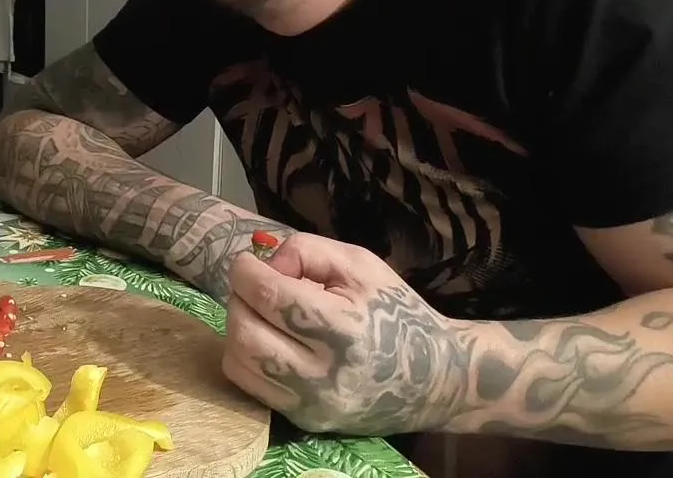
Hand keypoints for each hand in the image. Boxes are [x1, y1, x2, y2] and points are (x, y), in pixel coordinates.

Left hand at [222, 233, 475, 435]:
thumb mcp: (362, 265)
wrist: (435, 380)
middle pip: (246, 331)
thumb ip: (309, 252)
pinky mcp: (305, 420)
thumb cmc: (397, 314)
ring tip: (257, 312)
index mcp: (344, 327)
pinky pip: (249, 386)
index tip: (246, 262)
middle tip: (251, 286)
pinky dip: (244, 357)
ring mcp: (312, 402)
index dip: (246, 272)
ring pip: (240, 361)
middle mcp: (324, 372)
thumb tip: (266, 263)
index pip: (270, 296)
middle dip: (238, 299)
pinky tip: (264, 339)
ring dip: (238, 327)